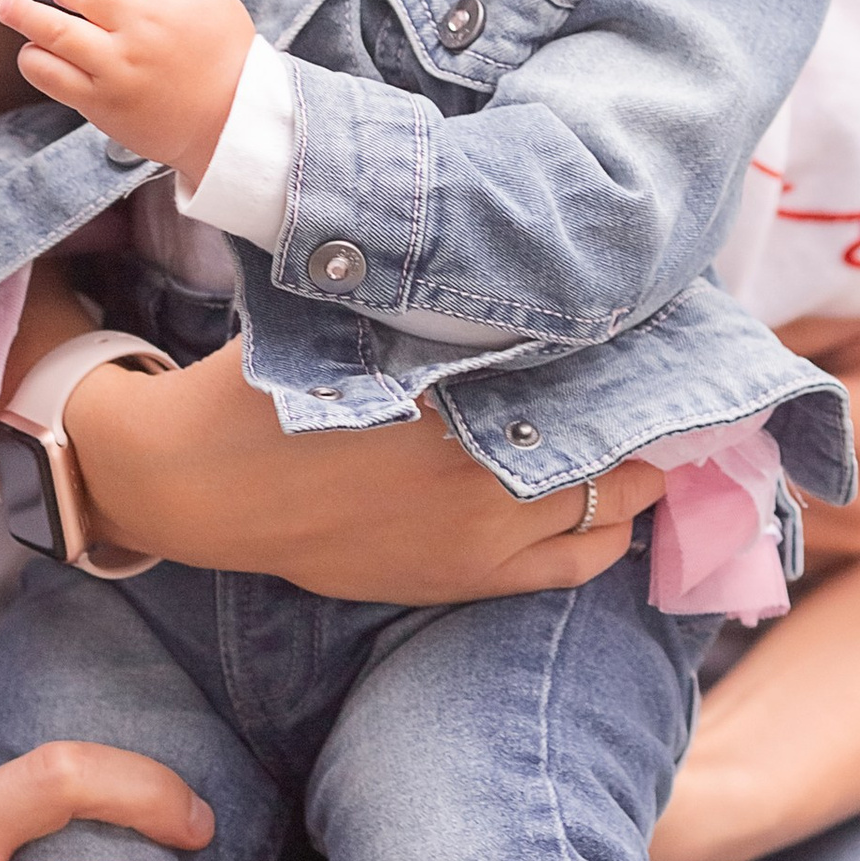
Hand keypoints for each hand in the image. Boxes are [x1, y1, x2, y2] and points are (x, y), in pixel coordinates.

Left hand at [0, 0, 257, 181]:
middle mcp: (141, 26)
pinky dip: (34, 59)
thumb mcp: (213, 4)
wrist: (233, 126)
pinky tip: (32, 53)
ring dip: (23, 13)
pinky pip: (50, 73)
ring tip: (7, 7)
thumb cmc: (228, 62)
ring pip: (53, 29)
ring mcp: (118, 65)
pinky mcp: (100, 102)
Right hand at [63, 338, 660, 605]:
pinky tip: (608, 502)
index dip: (633, 355)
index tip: (653, 329)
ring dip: (632, 475)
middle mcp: (484, 471)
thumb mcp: (352, 326)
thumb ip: (432, 313)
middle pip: (614, 443)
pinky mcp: (463, 578)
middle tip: (653, 380)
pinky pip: (572, 563)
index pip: (589, 375)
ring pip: (607, 508)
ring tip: (638, 441)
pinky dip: (603, 530)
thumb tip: (509, 281)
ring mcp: (481, 536)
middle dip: (641, 413)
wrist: (206, 484)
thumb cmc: (272, 389)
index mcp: (459, 397)